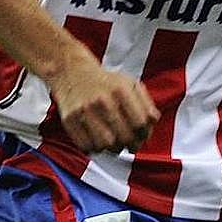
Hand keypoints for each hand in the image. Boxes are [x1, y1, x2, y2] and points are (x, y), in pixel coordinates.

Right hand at [45, 54, 160, 153]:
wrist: (73, 72)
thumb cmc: (106, 82)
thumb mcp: (130, 84)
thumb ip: (145, 103)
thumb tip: (152, 123)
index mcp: (121, 90)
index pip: (140, 123)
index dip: (145, 134)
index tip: (143, 136)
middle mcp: (102, 100)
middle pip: (124, 136)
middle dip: (131, 144)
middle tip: (131, 144)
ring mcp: (84, 111)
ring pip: (106, 145)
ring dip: (113, 148)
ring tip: (115, 142)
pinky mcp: (69, 121)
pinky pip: (86, 147)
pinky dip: (96, 149)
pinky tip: (99, 141)